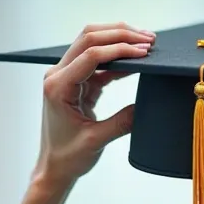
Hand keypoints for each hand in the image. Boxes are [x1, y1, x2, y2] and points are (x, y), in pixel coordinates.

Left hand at [33, 22, 155, 190]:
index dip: (120, 49)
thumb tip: (144, 105)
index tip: (144, 51)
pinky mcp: (78, 83)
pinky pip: (99, 63)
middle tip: (148, 39)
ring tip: (145, 43)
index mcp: (58, 86)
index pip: (91, 55)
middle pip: (90, 39)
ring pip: (93, 45)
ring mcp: (68, 76)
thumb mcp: (96, 141)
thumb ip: (121, 122)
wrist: (54, 168)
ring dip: (118, 41)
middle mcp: (59, 75)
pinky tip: (137, 60)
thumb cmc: (67, 157)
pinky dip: (118, 59)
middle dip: (120, 35)